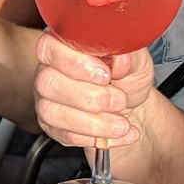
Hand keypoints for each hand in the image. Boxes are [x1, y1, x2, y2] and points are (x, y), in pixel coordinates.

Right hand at [31, 32, 156, 151]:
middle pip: (48, 83)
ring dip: (93, 122)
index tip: (105, 75)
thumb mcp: (136, 61)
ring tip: (122, 124)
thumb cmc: (127, 77)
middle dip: (88, 97)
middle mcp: (48, 71)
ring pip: (52, 112)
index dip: (74, 63)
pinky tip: (116, 134)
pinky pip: (64, 135)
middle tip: (119, 100)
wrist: (130, 105)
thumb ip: (130, 55)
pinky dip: (95, 137)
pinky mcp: (51, 126)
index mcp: (63, 46)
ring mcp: (46, 100)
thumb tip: (122, 60)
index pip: (49, 47)